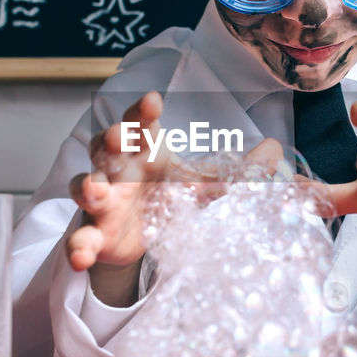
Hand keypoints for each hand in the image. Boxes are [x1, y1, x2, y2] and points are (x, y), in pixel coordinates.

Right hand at [67, 91, 284, 304]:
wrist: (140, 236)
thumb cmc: (168, 195)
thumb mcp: (205, 185)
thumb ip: (240, 173)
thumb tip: (277, 149)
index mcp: (145, 150)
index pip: (140, 123)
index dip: (143, 111)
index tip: (153, 100)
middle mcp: (118, 169)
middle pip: (106, 146)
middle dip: (109, 140)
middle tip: (117, 139)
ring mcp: (102, 201)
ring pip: (85, 186)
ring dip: (87, 187)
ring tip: (96, 192)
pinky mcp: (94, 234)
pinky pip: (80, 238)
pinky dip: (78, 247)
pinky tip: (80, 256)